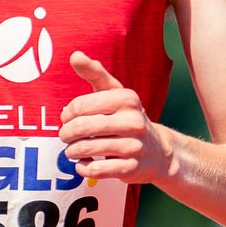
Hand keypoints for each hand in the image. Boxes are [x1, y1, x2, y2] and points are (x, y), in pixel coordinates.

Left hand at [58, 51, 169, 186]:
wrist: (159, 151)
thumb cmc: (128, 118)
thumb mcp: (115, 93)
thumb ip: (95, 73)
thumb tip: (75, 55)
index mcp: (127, 99)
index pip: (80, 105)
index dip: (67, 114)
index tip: (67, 118)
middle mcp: (133, 121)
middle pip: (82, 127)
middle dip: (66, 134)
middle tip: (66, 136)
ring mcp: (134, 146)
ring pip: (87, 150)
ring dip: (72, 152)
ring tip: (72, 150)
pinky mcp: (131, 168)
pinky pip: (96, 170)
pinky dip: (83, 168)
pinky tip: (84, 164)